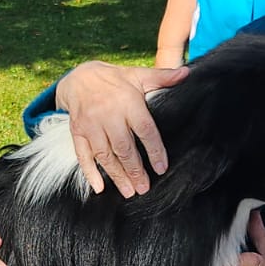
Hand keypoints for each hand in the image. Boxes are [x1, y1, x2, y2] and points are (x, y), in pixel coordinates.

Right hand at [54, 61, 188, 197]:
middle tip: (144, 188)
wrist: (79, 77)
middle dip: (135, 170)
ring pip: (105, 155)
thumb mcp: (138, 75)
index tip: (161, 168)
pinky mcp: (78, 132)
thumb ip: (162, 77)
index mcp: (128, 102)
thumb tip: (186, 73)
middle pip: (124, 147)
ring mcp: (91, 125)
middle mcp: (108, 115)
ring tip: (129, 192)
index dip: (154, 150)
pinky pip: (82, 155)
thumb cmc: (114, 80)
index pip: (144, 130)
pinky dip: (89, 172)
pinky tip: (99, 187)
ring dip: (117, 175)